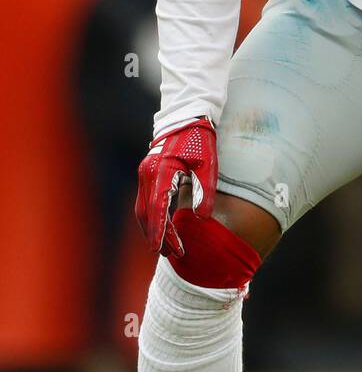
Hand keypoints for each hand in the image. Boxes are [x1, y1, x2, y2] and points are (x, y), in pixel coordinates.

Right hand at [135, 117, 217, 258]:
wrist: (187, 117)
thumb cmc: (200, 140)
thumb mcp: (208, 165)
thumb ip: (205, 191)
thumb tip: (201, 218)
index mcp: (162, 171)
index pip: (158, 208)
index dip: (160, 231)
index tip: (163, 250)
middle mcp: (148, 174)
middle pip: (146, 213)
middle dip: (157, 236)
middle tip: (172, 254)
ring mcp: (145, 174)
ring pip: (143, 209)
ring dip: (153, 228)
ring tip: (167, 247)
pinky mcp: (147, 174)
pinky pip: (146, 201)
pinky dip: (153, 217)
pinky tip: (164, 228)